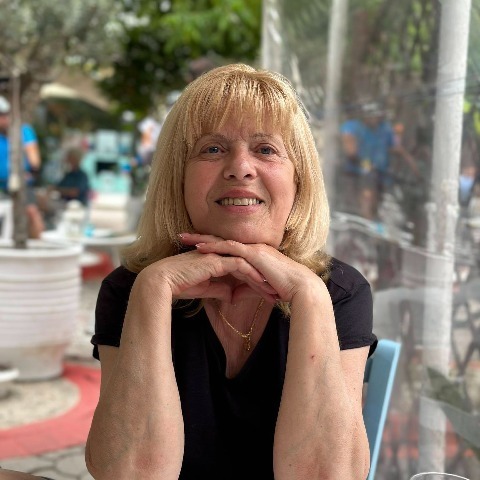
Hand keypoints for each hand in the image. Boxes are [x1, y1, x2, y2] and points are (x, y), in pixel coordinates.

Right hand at [140, 234, 277, 303]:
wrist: (164, 282)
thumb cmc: (181, 285)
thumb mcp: (206, 290)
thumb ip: (220, 289)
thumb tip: (232, 295)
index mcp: (219, 260)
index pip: (242, 269)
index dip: (255, 282)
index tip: (266, 294)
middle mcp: (221, 255)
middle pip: (248, 266)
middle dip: (263, 280)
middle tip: (275, 292)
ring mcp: (219, 255)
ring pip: (247, 264)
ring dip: (261, 278)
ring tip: (272, 291)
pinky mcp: (216, 260)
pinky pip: (239, 265)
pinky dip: (251, 274)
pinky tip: (260, 284)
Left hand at [192, 239, 325, 303]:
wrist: (300, 287)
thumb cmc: (282, 288)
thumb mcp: (257, 289)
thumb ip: (243, 289)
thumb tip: (230, 296)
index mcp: (250, 254)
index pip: (225, 247)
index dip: (207, 245)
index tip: (190, 245)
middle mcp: (250, 248)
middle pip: (219, 240)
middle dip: (199, 237)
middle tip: (180, 236)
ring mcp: (252, 249)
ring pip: (221, 241)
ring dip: (201, 239)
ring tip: (183, 238)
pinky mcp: (254, 254)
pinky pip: (230, 248)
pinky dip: (214, 247)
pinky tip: (200, 247)